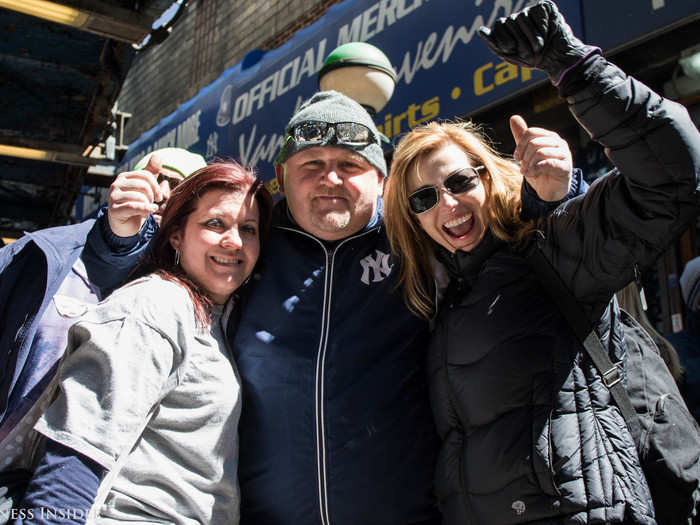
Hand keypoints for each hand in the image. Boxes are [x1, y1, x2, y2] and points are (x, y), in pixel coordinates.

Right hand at [107, 154, 163, 236]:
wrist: (124, 225)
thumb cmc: (135, 204)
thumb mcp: (143, 187)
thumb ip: (150, 172)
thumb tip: (158, 156)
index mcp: (124, 177)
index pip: (146, 175)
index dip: (156, 186)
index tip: (159, 197)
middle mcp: (116, 184)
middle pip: (143, 185)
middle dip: (152, 196)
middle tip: (152, 204)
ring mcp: (113, 197)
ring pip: (140, 197)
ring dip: (148, 204)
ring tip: (146, 209)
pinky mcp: (114, 210)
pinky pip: (133, 206)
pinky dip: (145, 209)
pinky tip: (151, 210)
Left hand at [478, 0, 598, 84]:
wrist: (556, 58)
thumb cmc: (533, 59)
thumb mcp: (510, 55)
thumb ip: (494, 43)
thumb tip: (480, 30)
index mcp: (507, 28)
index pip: (498, 25)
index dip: (505, 40)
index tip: (513, 50)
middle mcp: (517, 17)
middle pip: (508, 21)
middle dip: (519, 42)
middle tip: (529, 52)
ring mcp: (530, 11)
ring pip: (521, 18)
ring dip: (531, 38)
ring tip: (539, 46)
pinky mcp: (544, 7)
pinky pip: (536, 14)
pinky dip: (541, 29)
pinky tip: (547, 33)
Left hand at [510, 115, 571, 201]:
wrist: (550, 190)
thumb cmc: (539, 170)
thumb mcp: (527, 153)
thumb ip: (521, 137)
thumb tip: (514, 117)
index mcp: (549, 137)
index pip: (531, 132)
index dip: (520, 145)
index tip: (517, 158)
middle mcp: (559, 142)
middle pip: (534, 143)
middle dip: (524, 157)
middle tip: (522, 167)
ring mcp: (564, 154)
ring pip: (540, 152)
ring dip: (529, 165)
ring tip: (527, 172)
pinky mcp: (566, 167)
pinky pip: (548, 163)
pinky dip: (535, 170)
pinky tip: (533, 174)